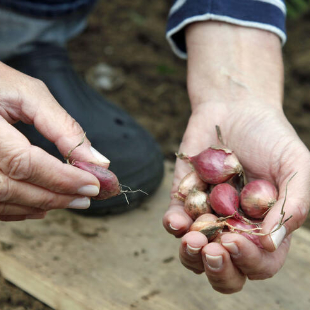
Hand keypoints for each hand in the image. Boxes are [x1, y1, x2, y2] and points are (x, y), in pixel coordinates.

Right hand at [0, 62, 109, 220]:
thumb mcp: (28, 94)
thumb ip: (63, 126)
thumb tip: (95, 160)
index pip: (23, 162)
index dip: (61, 178)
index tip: (92, 184)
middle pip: (12, 188)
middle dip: (55, 196)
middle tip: (87, 196)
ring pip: (2, 200)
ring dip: (41, 205)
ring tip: (72, 200)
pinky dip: (19, 209)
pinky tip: (41, 206)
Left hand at [163, 22, 309, 292]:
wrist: (235, 109)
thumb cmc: (270, 136)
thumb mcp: (295, 165)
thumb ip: (292, 204)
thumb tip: (271, 242)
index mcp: (264, 227)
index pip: (260, 262)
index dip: (248, 260)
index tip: (234, 239)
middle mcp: (234, 227)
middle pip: (226, 269)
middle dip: (219, 270)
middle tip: (213, 251)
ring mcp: (207, 215)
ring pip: (195, 254)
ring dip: (191, 255)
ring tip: (191, 240)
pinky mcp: (184, 199)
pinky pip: (175, 222)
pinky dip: (173, 225)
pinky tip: (176, 220)